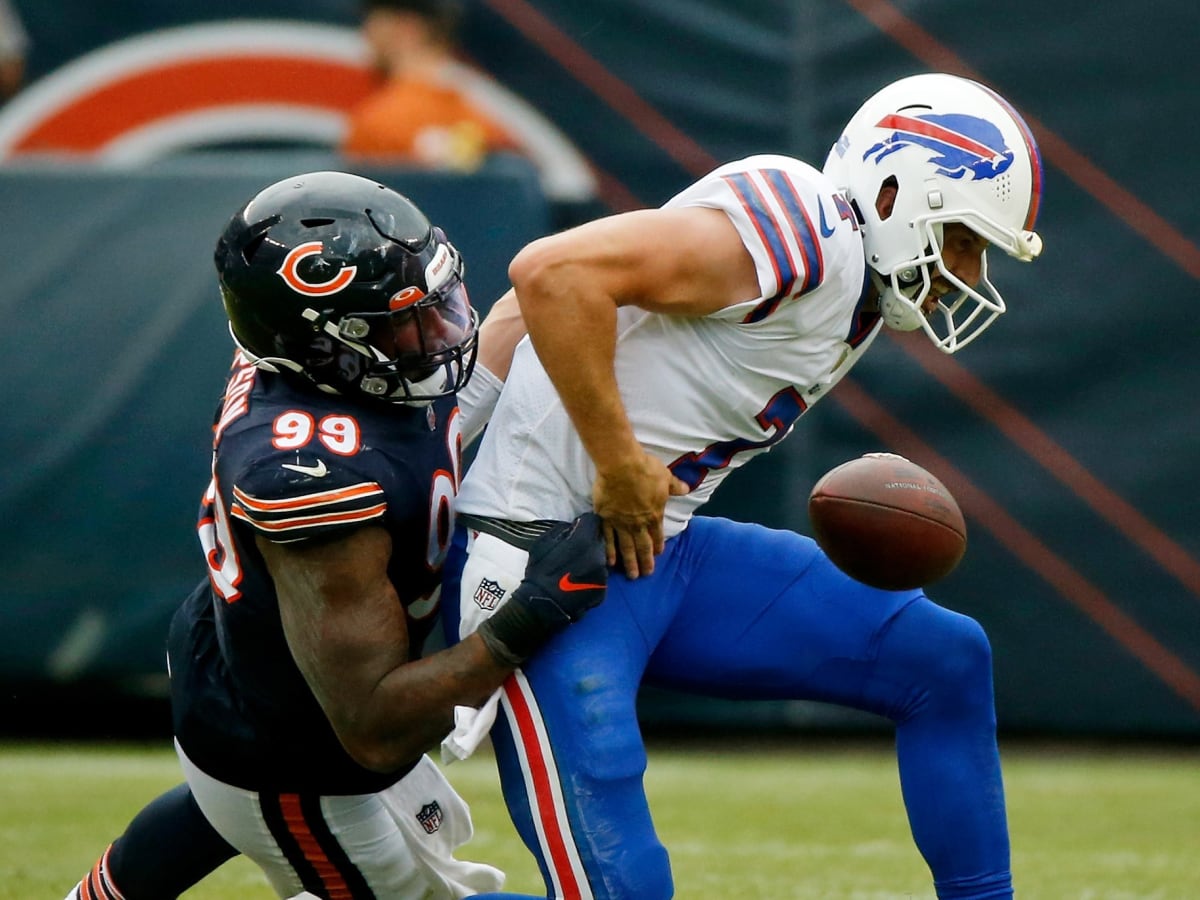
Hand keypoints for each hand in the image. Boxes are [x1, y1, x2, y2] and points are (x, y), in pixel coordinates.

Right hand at [476, 513, 607, 665]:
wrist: (542, 605)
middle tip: (573, 552)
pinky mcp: (603, 590)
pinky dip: (591, 578)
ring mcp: (603, 574)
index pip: (593, 520)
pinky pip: (599, 577)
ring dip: (590, 561)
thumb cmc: (539, 572)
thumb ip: (562, 531)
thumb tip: (573, 527)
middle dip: (588, 542)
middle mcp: (598, 555)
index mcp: (583, 541)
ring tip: (574, 570)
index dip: (584, 523)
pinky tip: (577, 584)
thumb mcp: (543, 543)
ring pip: (600, 559)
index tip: (577, 529)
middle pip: (598, 541)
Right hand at [593, 451, 689, 578]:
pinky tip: (611, 562)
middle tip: (646, 575)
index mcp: (654, 515)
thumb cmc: (645, 470)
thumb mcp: (665, 477)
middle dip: (645, 562)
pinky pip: (608, 538)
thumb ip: (675, 486)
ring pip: (626, 547)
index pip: (657, 535)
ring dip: (630, 562)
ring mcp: (621, 523)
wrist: (621, 465)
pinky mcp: (606, 518)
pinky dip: (610, 551)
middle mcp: (638, 523)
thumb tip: (687, 488)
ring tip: (632, 575)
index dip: (658, 545)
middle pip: (643, 546)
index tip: (658, 554)